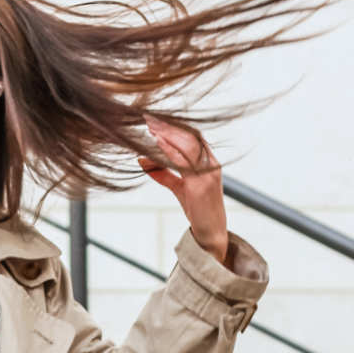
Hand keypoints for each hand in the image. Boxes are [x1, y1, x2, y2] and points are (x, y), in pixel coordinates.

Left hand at [138, 114, 229, 266]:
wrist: (211, 234)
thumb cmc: (198, 210)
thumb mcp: (180, 188)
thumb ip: (163, 173)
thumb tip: (141, 158)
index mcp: (209, 161)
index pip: (192, 136)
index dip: (174, 126)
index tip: (156, 119)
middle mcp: (210, 164)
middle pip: (189, 137)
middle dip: (168, 127)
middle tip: (149, 118)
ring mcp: (207, 174)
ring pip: (186, 146)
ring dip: (167, 135)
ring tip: (150, 127)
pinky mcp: (200, 186)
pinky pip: (183, 163)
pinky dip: (169, 151)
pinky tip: (157, 143)